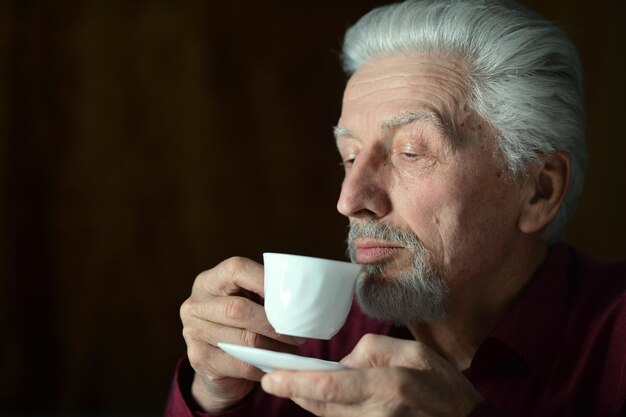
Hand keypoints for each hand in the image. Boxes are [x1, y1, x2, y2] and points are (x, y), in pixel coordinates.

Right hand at [180, 257, 302, 411]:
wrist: (216, 366)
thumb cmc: (240, 325)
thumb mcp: (247, 302)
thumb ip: (264, 294)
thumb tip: (300, 298)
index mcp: (208, 281)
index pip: (236, 269)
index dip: (265, 279)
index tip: (291, 295)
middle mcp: (195, 305)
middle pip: (240, 309)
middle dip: (275, 323)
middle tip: (299, 333)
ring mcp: (193, 333)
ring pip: (245, 340)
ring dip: (275, 347)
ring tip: (291, 349)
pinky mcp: (199, 360)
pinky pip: (242, 363)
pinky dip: (264, 364)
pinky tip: (274, 363)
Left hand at [261, 334, 482, 416]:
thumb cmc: (443, 385)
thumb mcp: (414, 352)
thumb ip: (373, 350)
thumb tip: (342, 363)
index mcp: (388, 386)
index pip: (330, 386)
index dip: (296, 383)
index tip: (270, 380)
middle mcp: (378, 414)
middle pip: (323, 407)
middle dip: (296, 393)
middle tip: (275, 380)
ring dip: (310, 402)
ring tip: (297, 386)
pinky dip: (330, 411)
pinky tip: (324, 399)